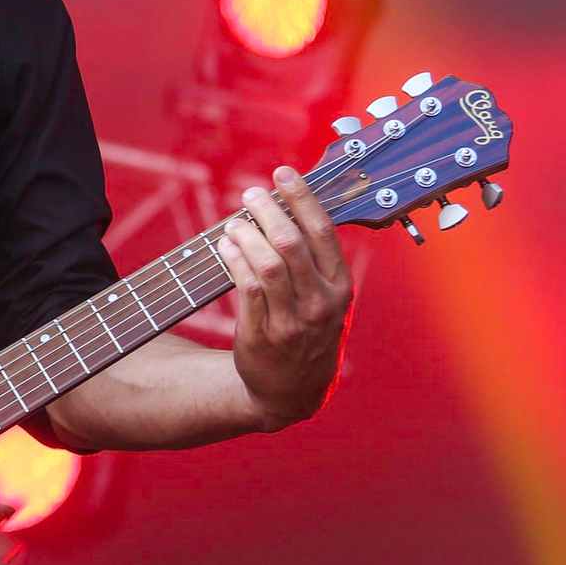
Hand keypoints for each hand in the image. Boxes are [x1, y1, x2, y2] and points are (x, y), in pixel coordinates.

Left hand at [216, 165, 352, 429]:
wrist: (291, 391)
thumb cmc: (307, 332)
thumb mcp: (325, 299)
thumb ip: (313, 259)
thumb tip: (291, 204)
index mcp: (340, 287)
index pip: (323, 231)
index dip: (302, 196)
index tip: (284, 172)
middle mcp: (320, 303)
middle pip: (292, 242)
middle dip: (268, 211)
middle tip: (250, 195)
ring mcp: (292, 322)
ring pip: (267, 265)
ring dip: (247, 235)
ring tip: (234, 221)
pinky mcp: (263, 335)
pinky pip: (246, 290)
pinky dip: (234, 261)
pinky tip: (225, 246)